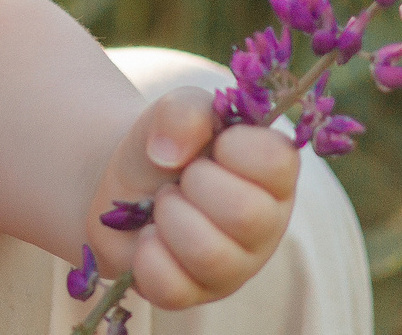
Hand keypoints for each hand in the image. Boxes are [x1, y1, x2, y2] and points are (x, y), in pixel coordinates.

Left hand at [87, 89, 298, 307]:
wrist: (124, 181)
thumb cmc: (169, 144)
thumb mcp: (176, 109)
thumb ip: (185, 112)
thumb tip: (169, 154)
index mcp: (274, 175)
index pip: (277, 161)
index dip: (234, 147)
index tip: (215, 145)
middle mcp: (266, 225)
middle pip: (245, 214)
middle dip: (194, 184)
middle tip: (182, 179)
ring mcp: (235, 266)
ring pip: (209, 255)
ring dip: (169, 217)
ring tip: (165, 205)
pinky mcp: (195, 293)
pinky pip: (172, 286)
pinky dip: (146, 254)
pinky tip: (148, 236)